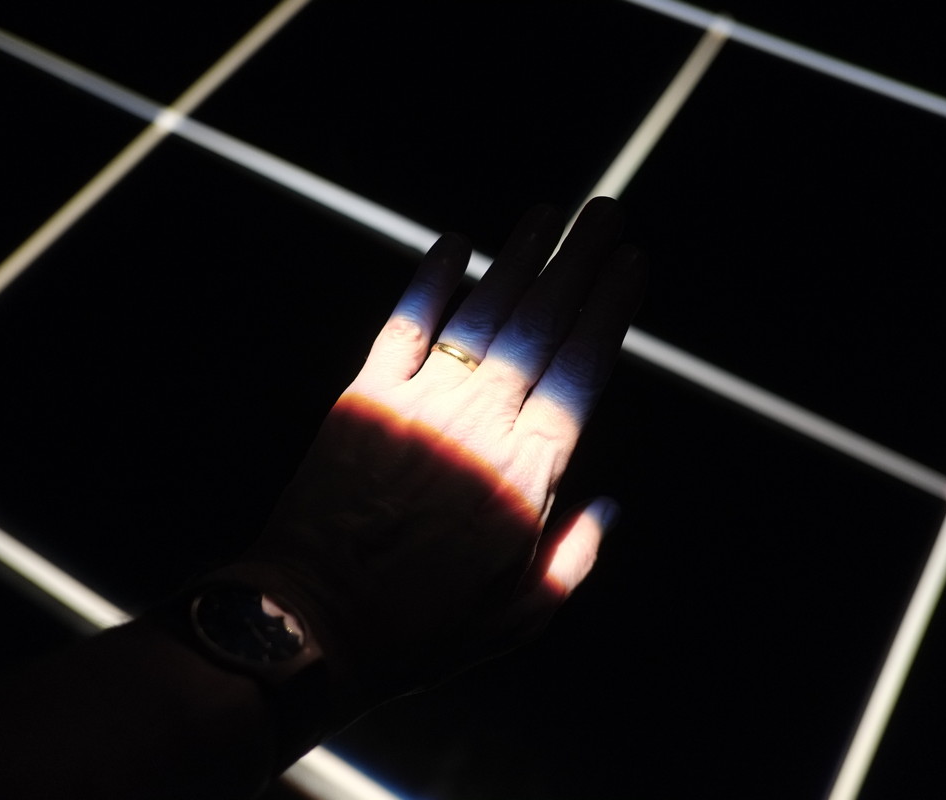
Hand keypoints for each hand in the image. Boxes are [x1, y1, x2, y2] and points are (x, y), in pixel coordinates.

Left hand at [243, 197, 646, 699]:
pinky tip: (454, 245)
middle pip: (541, 325)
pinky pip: (404, 326)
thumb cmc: (422, 628)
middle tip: (604, 212)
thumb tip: (612, 504)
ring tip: (546, 214)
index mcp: (527, 474)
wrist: (313, 623)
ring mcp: (421, 404)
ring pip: (481, 314)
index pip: (582, 370)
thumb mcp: (522, 615)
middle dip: (578, 262)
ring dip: (517, 259)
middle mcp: (480, 424)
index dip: (610, 308)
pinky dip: (430, 281)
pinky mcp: (364, 398)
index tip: (632, 263)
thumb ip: (576, 555)